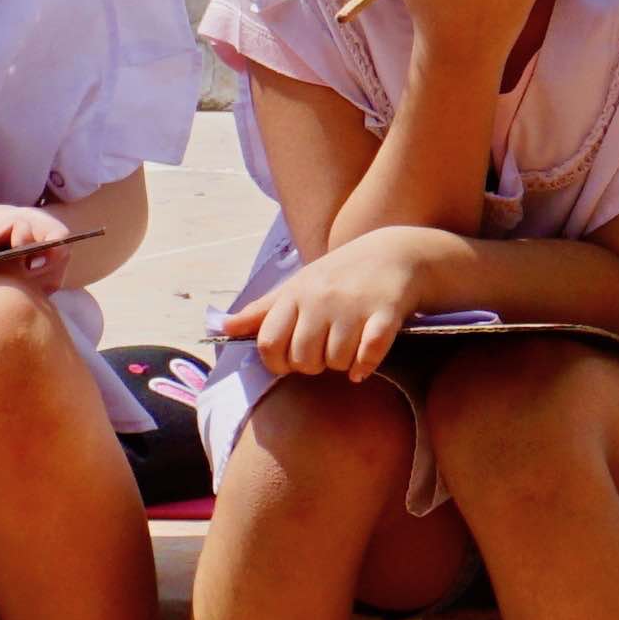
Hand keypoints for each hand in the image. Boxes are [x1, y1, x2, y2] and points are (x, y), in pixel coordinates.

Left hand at [231, 233, 437, 379]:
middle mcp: (322, 299)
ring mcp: (354, 306)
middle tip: (324, 352)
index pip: (269, 343)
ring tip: (347, 350)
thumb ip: (261, 311)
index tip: (291, 359)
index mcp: (296, 294)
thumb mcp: (298, 286)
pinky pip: (369, 355)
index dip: (277, 362)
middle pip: (303, 358)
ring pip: (336, 361)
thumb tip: (221, 328)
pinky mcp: (385, 313)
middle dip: (313, 365)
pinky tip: (363, 365)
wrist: (396, 253)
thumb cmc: (339, 275)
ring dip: (341, 365)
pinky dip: (365, 366)